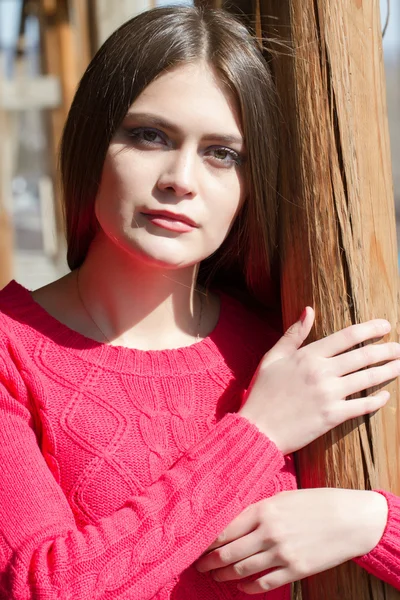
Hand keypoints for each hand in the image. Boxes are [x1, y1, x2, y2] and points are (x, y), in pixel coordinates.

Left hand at [196, 489, 387, 593]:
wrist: (349, 518)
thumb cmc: (314, 503)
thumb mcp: (282, 497)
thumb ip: (257, 509)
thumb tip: (232, 520)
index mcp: (263, 509)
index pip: (224, 529)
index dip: (206, 540)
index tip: (195, 544)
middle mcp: (268, 532)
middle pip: (228, 552)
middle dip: (209, 561)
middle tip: (199, 565)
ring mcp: (281, 553)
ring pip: (242, 569)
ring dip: (224, 575)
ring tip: (216, 576)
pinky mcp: (295, 570)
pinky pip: (264, 583)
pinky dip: (248, 587)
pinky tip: (241, 587)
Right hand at [239, 308, 399, 453]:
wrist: (257, 429)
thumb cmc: (262, 392)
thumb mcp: (273, 358)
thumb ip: (294, 334)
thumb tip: (309, 310)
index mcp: (308, 356)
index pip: (347, 337)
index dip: (370, 329)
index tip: (385, 326)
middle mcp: (322, 372)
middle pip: (363, 357)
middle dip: (386, 350)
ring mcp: (329, 395)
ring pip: (367, 379)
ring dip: (388, 371)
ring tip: (399, 366)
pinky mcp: (332, 416)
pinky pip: (362, 406)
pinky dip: (377, 400)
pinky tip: (386, 395)